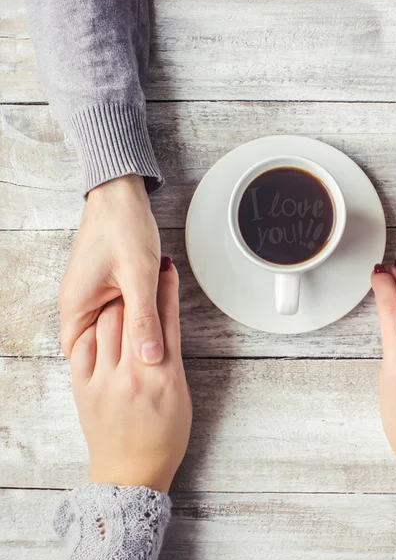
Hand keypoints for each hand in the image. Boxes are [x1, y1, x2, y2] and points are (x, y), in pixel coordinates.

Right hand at [59, 174, 163, 363]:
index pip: (80, 353)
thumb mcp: (139, 277)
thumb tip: (150, 357)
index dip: (107, 362)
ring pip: (111, 325)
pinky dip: (136, 309)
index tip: (134, 365)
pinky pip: (118, 308)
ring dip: (133, 325)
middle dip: (124, 345)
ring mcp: (90, 292)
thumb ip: (144, 319)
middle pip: (98, 341)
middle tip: (153, 345)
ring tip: (156, 323)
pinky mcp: (103, 284)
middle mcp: (77, 301)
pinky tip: (154, 304)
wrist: (121, 194)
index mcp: (75, 305)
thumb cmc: (124, 228)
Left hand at [70, 260, 191, 492]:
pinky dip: (93, 330)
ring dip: (115, 305)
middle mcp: (133, 373)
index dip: (168, 290)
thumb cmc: (164, 437)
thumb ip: (171, 360)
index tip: (168, 269)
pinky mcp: (83, 388)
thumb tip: (163, 333)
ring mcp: (105, 380)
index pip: (166, 321)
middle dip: (139, 290)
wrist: (131, 472)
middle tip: (142, 275)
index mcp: (164, 375)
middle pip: (133, 316)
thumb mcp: (180, 396)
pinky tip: (99, 325)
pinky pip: (84, 346)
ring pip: (106, 325)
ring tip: (121, 295)